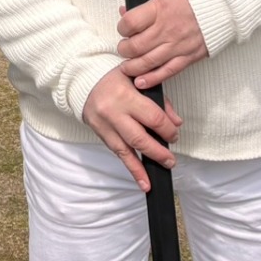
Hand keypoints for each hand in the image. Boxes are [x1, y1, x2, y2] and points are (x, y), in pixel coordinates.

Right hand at [82, 66, 182, 190]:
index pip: (153, 117)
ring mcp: (105, 125)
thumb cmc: (117, 79)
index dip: (168, 130)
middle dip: (158, 152)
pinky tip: (143, 181)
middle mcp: (114, 112)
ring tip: (160, 174)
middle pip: (140, 138)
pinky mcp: (101, 135)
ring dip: (144, 166)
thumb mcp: (140, 80)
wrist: (84, 81)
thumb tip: (176, 123)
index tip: (174, 135)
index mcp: (126, 95)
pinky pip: (118, 154)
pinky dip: (132, 169)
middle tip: (170, 160)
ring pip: (127, 151)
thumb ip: (160, 101)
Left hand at [116, 0, 208, 89]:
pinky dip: (152, 78)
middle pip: (135, 46)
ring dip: (132, 67)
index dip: (121, 28)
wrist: (220, 5)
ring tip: (127, 67)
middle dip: (124, 50)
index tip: (123, 29)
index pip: (130, 23)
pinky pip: (166, 71)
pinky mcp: (188, 57)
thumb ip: (143, 7)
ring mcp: (177, 45)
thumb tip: (124, 12)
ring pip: (147, 62)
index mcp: (159, 9)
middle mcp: (167, 28)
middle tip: (124, 49)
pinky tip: (141, 81)